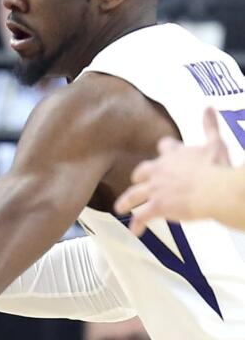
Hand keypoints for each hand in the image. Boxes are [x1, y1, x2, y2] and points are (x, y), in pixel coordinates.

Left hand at [114, 108, 228, 234]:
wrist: (215, 190)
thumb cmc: (217, 167)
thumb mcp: (215, 143)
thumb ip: (210, 125)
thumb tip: (209, 107)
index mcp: (174, 155)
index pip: (164, 147)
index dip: (166, 150)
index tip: (166, 151)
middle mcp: (160, 170)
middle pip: (142, 171)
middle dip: (139, 177)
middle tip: (137, 181)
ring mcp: (156, 189)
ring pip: (134, 195)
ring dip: (126, 202)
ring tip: (120, 208)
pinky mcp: (157, 206)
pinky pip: (142, 217)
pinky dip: (138, 224)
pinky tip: (135, 232)